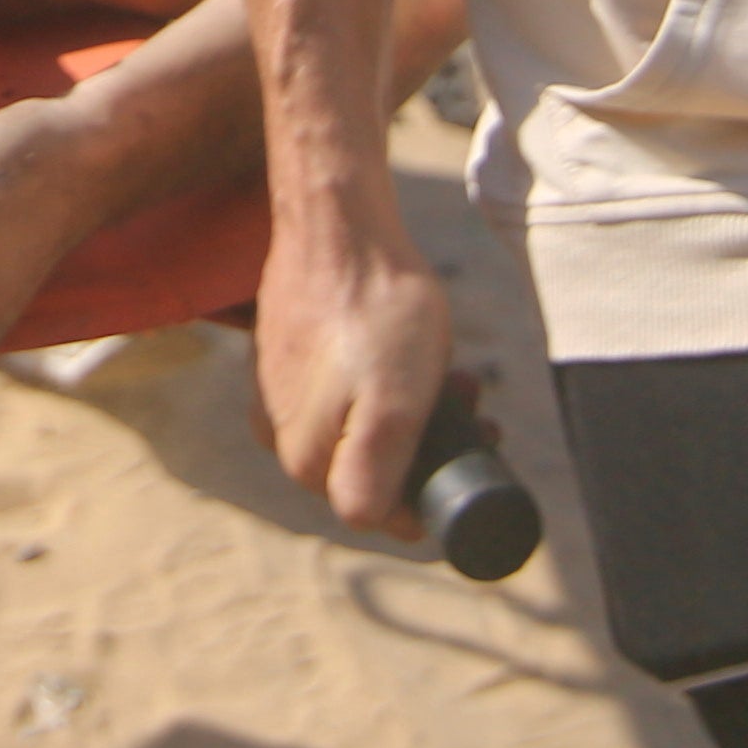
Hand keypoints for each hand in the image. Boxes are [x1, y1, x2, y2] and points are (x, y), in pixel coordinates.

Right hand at [244, 199, 451, 537]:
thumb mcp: (395, 407)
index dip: (432, 486)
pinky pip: (339, 392)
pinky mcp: (281, 356)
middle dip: (425, 446)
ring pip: (354, 428)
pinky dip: (379, 383)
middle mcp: (275, 434)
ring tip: (451, 374)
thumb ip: (375, 479)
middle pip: (364, 469)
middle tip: (475, 404)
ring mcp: (273, 393)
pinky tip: (405, 353)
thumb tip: (376, 525)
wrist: (338, 222)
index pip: (376, 511)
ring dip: (408, 413)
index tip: (474, 442)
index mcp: (302, 460)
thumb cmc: (376, 310)